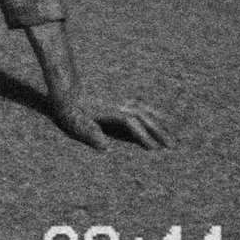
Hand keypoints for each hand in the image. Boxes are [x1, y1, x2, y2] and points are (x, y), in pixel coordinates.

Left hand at [52, 99, 173, 150]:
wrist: (67, 90)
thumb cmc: (70, 111)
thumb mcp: (76, 124)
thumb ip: (90, 134)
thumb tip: (106, 148)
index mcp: (111, 111)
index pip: (132, 124)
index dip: (143, 136)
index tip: (154, 149)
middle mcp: (119, 104)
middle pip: (144, 116)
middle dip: (160, 130)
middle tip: (173, 145)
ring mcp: (120, 100)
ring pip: (145, 109)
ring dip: (159, 120)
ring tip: (172, 132)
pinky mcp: (118, 99)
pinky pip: (140, 104)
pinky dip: (151, 111)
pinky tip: (156, 117)